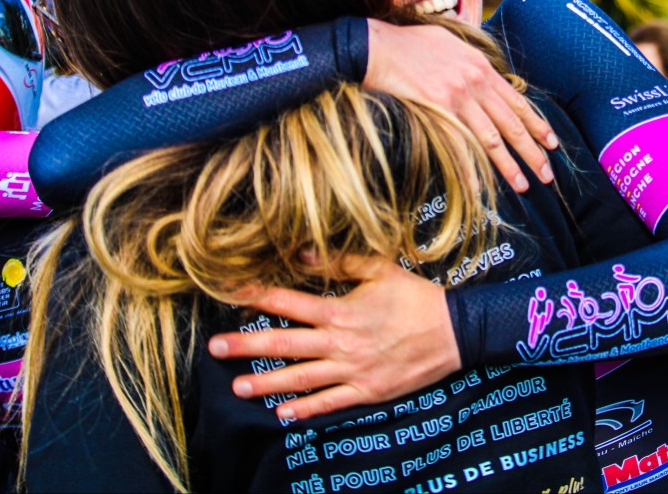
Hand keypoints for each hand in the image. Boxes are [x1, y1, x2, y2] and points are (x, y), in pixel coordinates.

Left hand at [208, 256, 460, 420]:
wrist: (453, 331)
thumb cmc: (415, 296)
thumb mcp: (380, 269)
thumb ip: (339, 261)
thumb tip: (301, 252)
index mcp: (340, 311)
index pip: (288, 303)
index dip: (256, 297)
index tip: (230, 294)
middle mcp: (340, 343)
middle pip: (284, 345)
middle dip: (246, 346)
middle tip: (214, 349)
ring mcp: (352, 371)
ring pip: (301, 379)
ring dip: (267, 383)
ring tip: (237, 387)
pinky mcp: (367, 391)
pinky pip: (330, 403)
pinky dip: (306, 410)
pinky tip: (283, 414)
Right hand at [365, 20, 557, 192]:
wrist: (379, 46)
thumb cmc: (412, 43)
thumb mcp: (452, 41)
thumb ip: (473, 60)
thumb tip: (488, 72)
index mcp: (482, 67)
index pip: (518, 102)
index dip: (537, 125)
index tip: (552, 143)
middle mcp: (476, 83)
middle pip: (512, 124)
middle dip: (533, 151)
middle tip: (548, 174)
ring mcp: (458, 98)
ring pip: (492, 139)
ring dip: (509, 165)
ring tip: (524, 184)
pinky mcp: (437, 110)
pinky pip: (459, 146)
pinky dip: (470, 170)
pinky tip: (480, 188)